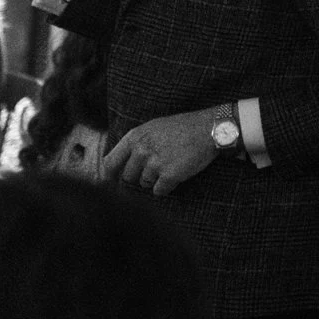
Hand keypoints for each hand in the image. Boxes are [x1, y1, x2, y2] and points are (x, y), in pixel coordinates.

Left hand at [104, 107, 224, 196]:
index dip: (109, 176)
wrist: (210, 129)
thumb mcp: (153, 128)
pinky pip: (159, 191)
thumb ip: (135, 144)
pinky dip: (167, 187)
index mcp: (135, 137)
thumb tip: (115, 166)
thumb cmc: (183, 128)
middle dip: (139, 176)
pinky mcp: (169, 175)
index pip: (109, 163)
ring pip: (145, 184)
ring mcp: (155, 163)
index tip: (112, 182)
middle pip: (127, 177)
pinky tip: (177, 173)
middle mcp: (142, 150)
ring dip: (156, 180)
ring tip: (170, 165)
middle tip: (155, 168)